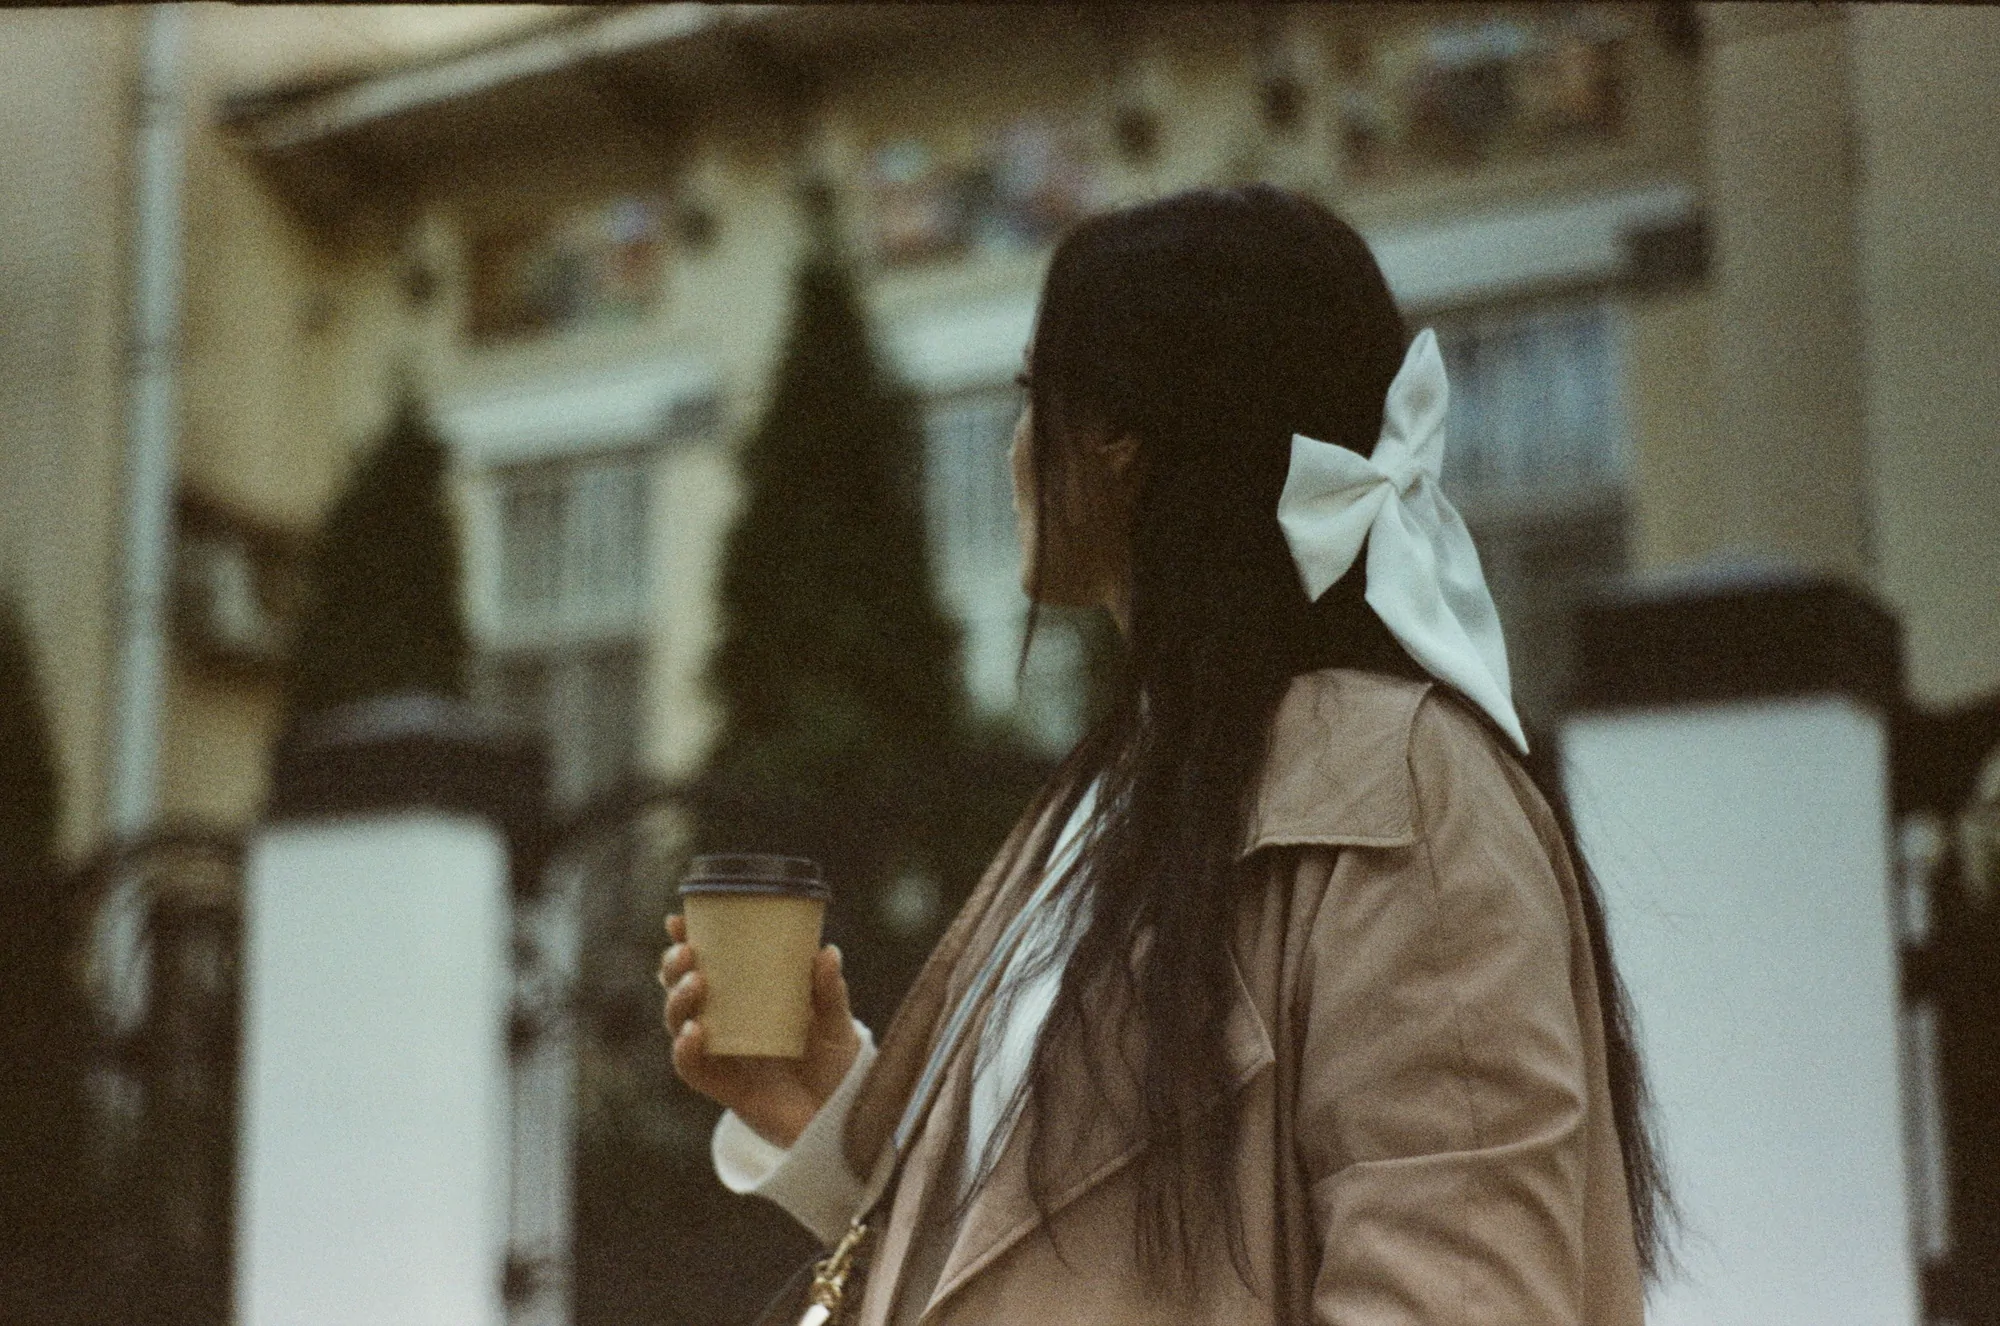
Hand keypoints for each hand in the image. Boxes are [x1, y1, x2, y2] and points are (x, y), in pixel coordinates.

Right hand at [659, 913, 861, 1148]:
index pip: (708, 966)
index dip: (686, 943)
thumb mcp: (836, 1024)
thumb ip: (829, 992)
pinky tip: (694, 1032)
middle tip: (687, 952)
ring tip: (696, 983)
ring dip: (678, 1002)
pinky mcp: (724, 1088)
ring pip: (679, 1025)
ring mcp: (723, 1056)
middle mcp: (727, 1026)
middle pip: (682, 992)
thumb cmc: (835, 1067)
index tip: (678, 920)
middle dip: (673, 969)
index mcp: (747, 1000)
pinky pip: (693, 1069)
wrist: (842, 1119)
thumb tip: (826, 953)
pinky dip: (686, 1051)